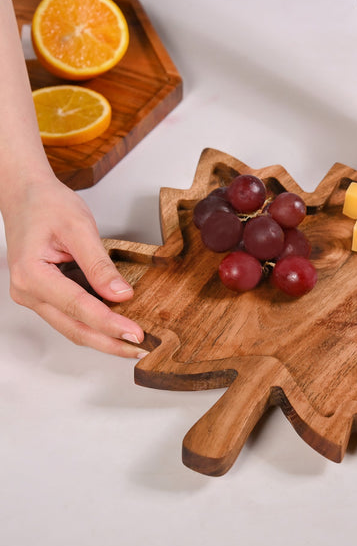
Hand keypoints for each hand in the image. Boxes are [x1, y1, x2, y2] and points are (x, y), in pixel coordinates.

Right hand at [4, 174, 145, 357]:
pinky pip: (72, 316)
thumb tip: (121, 294)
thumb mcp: (79, 228)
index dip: (110, 324)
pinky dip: (96, 324)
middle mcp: (28, 292)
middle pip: (75, 329)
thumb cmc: (47, 205)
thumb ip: (99, 264)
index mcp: (32, 275)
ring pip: (73, 327)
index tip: (136, 334)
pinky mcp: (46, 295)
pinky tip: (118, 326)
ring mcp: (35, 296)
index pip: (79, 308)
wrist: (26, 195)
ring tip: (134, 344)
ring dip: (104, 338)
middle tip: (142, 350)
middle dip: (110, 342)